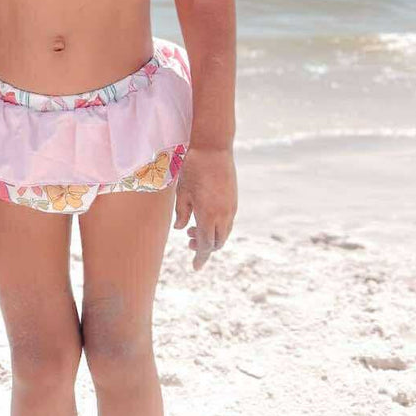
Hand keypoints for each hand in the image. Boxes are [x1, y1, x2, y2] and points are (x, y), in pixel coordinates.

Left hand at [173, 145, 236, 271]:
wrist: (214, 148)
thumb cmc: (193, 169)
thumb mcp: (182, 192)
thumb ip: (181, 213)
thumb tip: (181, 229)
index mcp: (209, 215)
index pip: (205, 245)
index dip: (200, 257)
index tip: (195, 267)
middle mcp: (224, 215)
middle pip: (217, 242)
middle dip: (204, 247)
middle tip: (188, 241)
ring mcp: (231, 208)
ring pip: (224, 232)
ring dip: (211, 236)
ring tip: (192, 228)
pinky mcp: (234, 200)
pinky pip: (227, 221)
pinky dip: (217, 226)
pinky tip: (203, 217)